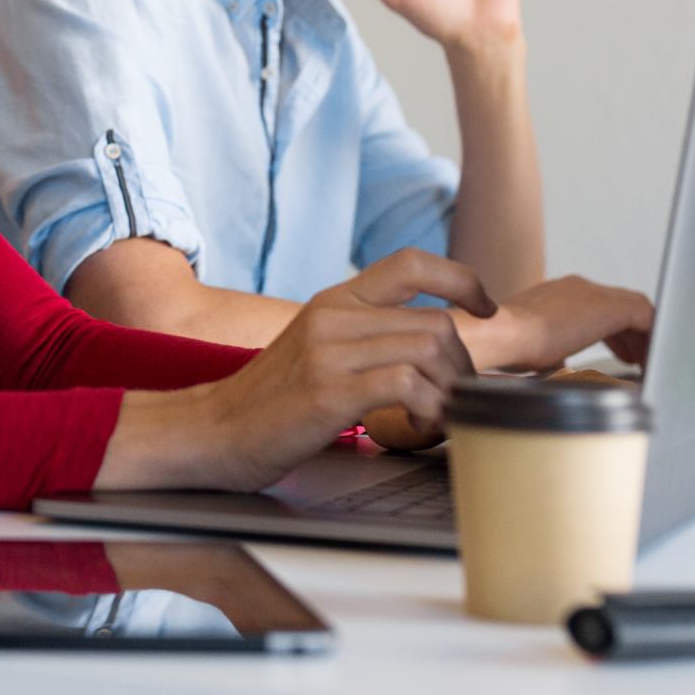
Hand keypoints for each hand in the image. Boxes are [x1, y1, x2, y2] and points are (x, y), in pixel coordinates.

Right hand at [103, 250, 491, 491]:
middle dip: (463, 367)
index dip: (461, 280)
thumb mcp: (316, 350)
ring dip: (449, 393)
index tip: (484, 307)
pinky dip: (428, 410)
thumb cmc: (268, 403)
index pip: (411, 263)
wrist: (210, 431)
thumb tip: (426, 350)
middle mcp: (333, 316)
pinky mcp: (329, 391)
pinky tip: (416, 429)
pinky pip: (407, 385)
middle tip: (456, 401)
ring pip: (428, 350)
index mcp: (333, 300)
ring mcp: (329, 352)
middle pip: (436, 322)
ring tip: (437, 420)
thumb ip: (362, 338)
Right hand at [456, 274, 653, 373]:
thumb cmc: (508, 345)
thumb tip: (558, 365)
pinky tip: (649, 359)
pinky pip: (645, 316)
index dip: (612, 330)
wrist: (503, 333)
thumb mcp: (533, 347)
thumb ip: (551, 350)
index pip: (597, 306)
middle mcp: (577, 287)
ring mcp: (593, 293)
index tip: (618, 351)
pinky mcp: (608, 306)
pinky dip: (650, 337)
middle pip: (619, 305)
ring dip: (641, 336)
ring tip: (645, 360)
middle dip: (630, 333)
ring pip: (634, 308)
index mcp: (557, 293)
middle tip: (636, 357)